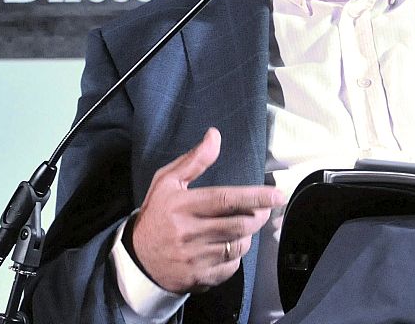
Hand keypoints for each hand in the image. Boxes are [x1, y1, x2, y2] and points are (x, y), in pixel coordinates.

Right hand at [129, 128, 285, 293]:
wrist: (137, 259)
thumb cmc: (157, 215)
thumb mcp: (167, 182)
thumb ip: (194, 160)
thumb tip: (215, 135)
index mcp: (183, 206)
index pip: (226, 200)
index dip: (255, 197)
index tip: (277, 195)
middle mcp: (189, 233)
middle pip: (239, 225)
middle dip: (258, 215)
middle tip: (264, 209)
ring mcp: (194, 259)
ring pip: (238, 246)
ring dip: (248, 235)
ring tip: (243, 226)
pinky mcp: (198, 278)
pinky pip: (230, 268)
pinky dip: (236, 257)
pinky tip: (228, 247)